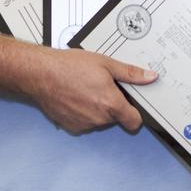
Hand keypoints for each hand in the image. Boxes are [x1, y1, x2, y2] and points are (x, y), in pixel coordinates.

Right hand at [32, 48, 157, 133]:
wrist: (40, 74)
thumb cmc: (69, 67)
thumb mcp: (106, 63)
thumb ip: (130, 73)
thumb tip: (149, 77)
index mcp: (111, 104)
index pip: (134, 122)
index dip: (136, 115)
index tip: (132, 106)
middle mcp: (99, 119)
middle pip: (116, 118)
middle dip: (113, 105)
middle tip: (103, 87)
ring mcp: (83, 124)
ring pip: (99, 120)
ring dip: (97, 109)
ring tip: (86, 89)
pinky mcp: (70, 126)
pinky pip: (84, 122)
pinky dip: (83, 113)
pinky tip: (76, 97)